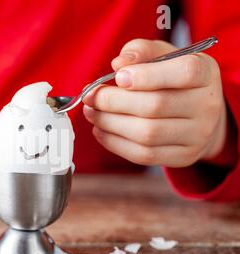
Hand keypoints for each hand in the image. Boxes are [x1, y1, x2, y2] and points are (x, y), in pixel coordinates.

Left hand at [83, 39, 227, 167]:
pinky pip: (144, 155)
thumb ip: (140, 51)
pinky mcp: (183, 157)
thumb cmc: (173, 79)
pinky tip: (101, 130)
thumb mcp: (162, 55)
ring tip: (92, 112)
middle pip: (156, 106)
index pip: (184, 72)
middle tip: (90, 97)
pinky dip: (115, 143)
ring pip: (146, 134)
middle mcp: (207, 105)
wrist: (200, 114)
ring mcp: (197, 135)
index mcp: (206, 73)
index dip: (147, 75)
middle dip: (114, 101)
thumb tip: (118, 64)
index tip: (118, 77)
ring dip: (109, 123)